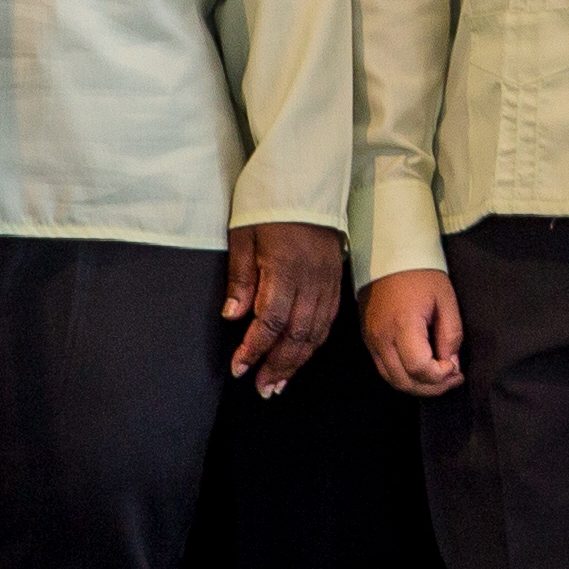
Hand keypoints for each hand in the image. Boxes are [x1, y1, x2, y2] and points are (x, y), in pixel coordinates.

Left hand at [222, 221, 348, 395]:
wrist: (306, 179)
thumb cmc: (268, 204)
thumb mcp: (242, 235)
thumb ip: (240, 278)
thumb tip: (233, 317)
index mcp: (284, 269)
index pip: (270, 321)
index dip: (254, 349)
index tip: (239, 368)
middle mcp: (310, 280)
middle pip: (297, 335)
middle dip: (278, 366)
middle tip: (262, 389)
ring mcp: (327, 281)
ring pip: (316, 332)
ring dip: (297, 362)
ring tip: (280, 383)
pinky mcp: (336, 280)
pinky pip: (328, 320)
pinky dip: (314, 344)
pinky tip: (301, 356)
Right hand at [362, 265, 462, 395]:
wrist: (389, 256)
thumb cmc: (422, 274)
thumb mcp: (445, 299)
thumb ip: (450, 334)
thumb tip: (451, 363)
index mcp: (403, 325)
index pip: (419, 368)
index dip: (440, 376)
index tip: (455, 367)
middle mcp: (382, 338)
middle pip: (404, 381)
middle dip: (432, 388)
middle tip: (452, 379)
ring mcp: (371, 340)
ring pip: (392, 380)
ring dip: (417, 386)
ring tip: (439, 378)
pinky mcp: (367, 339)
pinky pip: (384, 369)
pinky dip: (403, 376)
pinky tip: (421, 370)